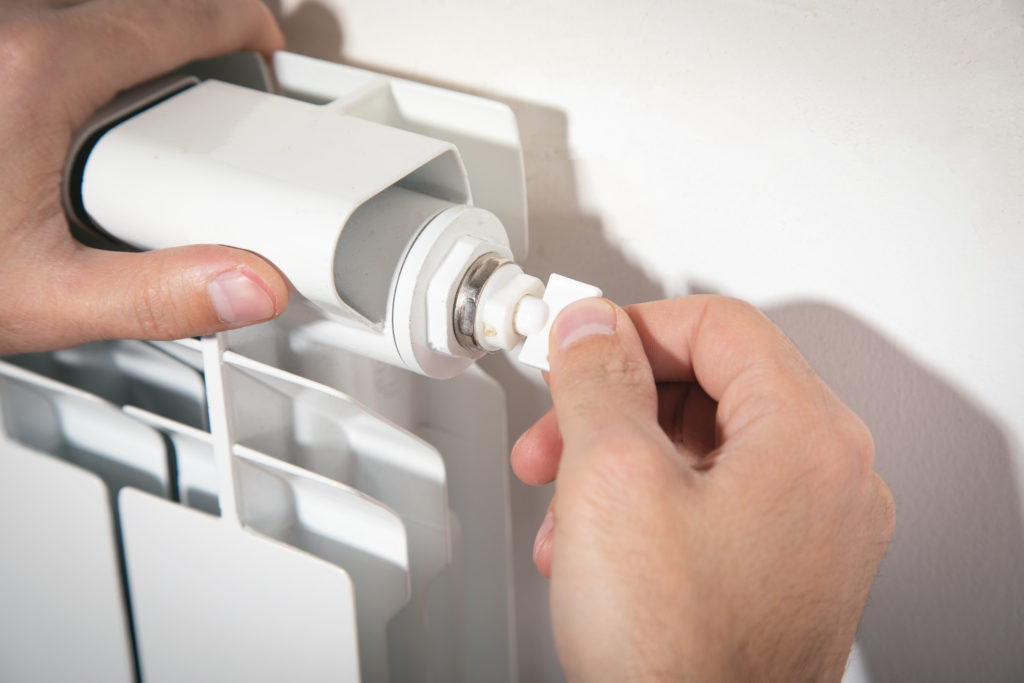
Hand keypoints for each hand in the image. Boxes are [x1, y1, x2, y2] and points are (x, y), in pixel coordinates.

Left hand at [0, 0, 289, 354]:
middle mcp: (0, 31)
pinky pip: (36, 29)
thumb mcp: (44, 299)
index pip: (172, 16)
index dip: (237, 22)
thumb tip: (252, 284)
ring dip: (124, 44)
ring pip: (77, 16)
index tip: (262, 40)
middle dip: (186, 36)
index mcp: (35, 71)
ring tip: (137, 113)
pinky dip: (74, 51)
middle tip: (208, 92)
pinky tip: (68, 118)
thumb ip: (163, 295)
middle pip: (128, 7)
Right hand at [512, 296, 893, 680]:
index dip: (632, 327)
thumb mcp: (612, 479)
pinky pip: (711, 502)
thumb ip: (597, 380)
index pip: (718, 325)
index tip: (577, 346)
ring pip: (700, 448)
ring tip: (563, 503)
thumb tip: (589, 328)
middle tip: (557, 429)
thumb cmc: (675, 652)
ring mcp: (811, 531)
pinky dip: (645, 506)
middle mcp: (829, 481)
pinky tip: (592, 544)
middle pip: (708, 386)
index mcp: (809, 439)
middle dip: (613, 405)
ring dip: (618, 462)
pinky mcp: (781, 571)